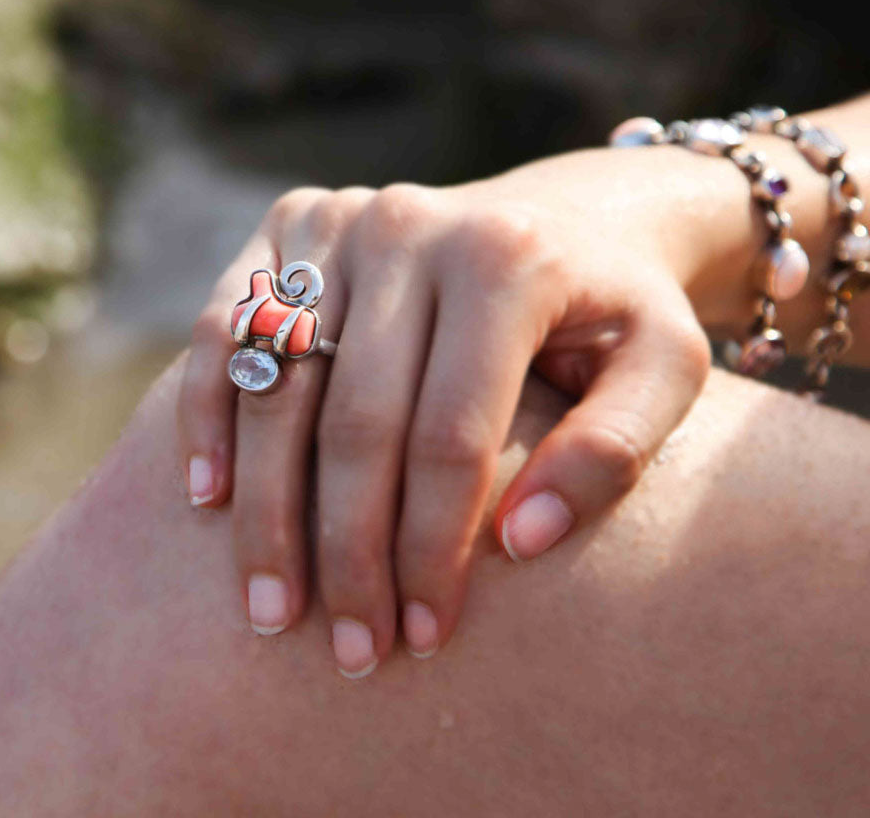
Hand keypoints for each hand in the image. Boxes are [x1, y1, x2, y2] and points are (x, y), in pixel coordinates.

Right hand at [177, 143, 722, 676]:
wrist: (563, 218)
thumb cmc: (614, 311)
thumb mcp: (661, 369)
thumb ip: (611, 450)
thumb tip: (520, 543)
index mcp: (507, 260)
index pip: (451, 436)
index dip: (431, 549)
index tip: (426, 636)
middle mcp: (412, 224)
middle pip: (355, 421)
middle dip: (347, 553)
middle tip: (349, 650)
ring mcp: (342, 219)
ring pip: (279, 382)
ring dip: (266, 509)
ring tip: (270, 608)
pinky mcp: (292, 224)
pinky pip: (226, 328)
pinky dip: (208, 413)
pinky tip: (208, 498)